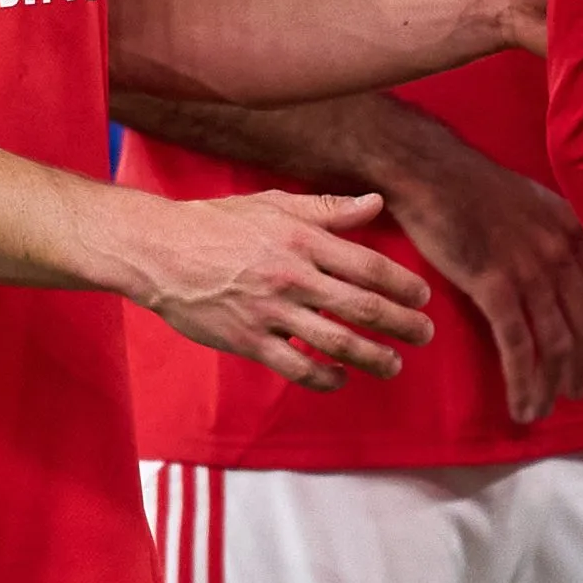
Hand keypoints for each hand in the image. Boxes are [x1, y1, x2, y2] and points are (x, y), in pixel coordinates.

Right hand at [118, 189, 436, 389]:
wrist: (157, 250)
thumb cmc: (218, 223)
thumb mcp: (275, 204)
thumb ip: (329, 208)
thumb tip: (375, 204)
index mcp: (304, 240)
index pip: (370, 267)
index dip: (404, 285)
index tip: (423, 297)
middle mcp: (292, 276)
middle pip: (363, 308)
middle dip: (402, 324)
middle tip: (425, 334)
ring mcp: (269, 311)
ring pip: (335, 342)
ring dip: (372, 357)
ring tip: (393, 364)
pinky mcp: (246, 339)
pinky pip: (295, 366)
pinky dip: (323, 377)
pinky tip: (339, 378)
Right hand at [375, 112, 582, 423]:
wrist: (429, 171)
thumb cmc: (473, 188)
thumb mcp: (534, 205)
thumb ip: (554, 238)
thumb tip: (563, 272)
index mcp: (575, 232)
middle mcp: (562, 252)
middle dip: (580, 369)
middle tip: (572, 396)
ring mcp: (531, 269)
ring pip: (553, 343)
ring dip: (549, 385)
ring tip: (541, 410)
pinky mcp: (495, 284)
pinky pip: (517, 344)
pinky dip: (522, 380)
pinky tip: (520, 404)